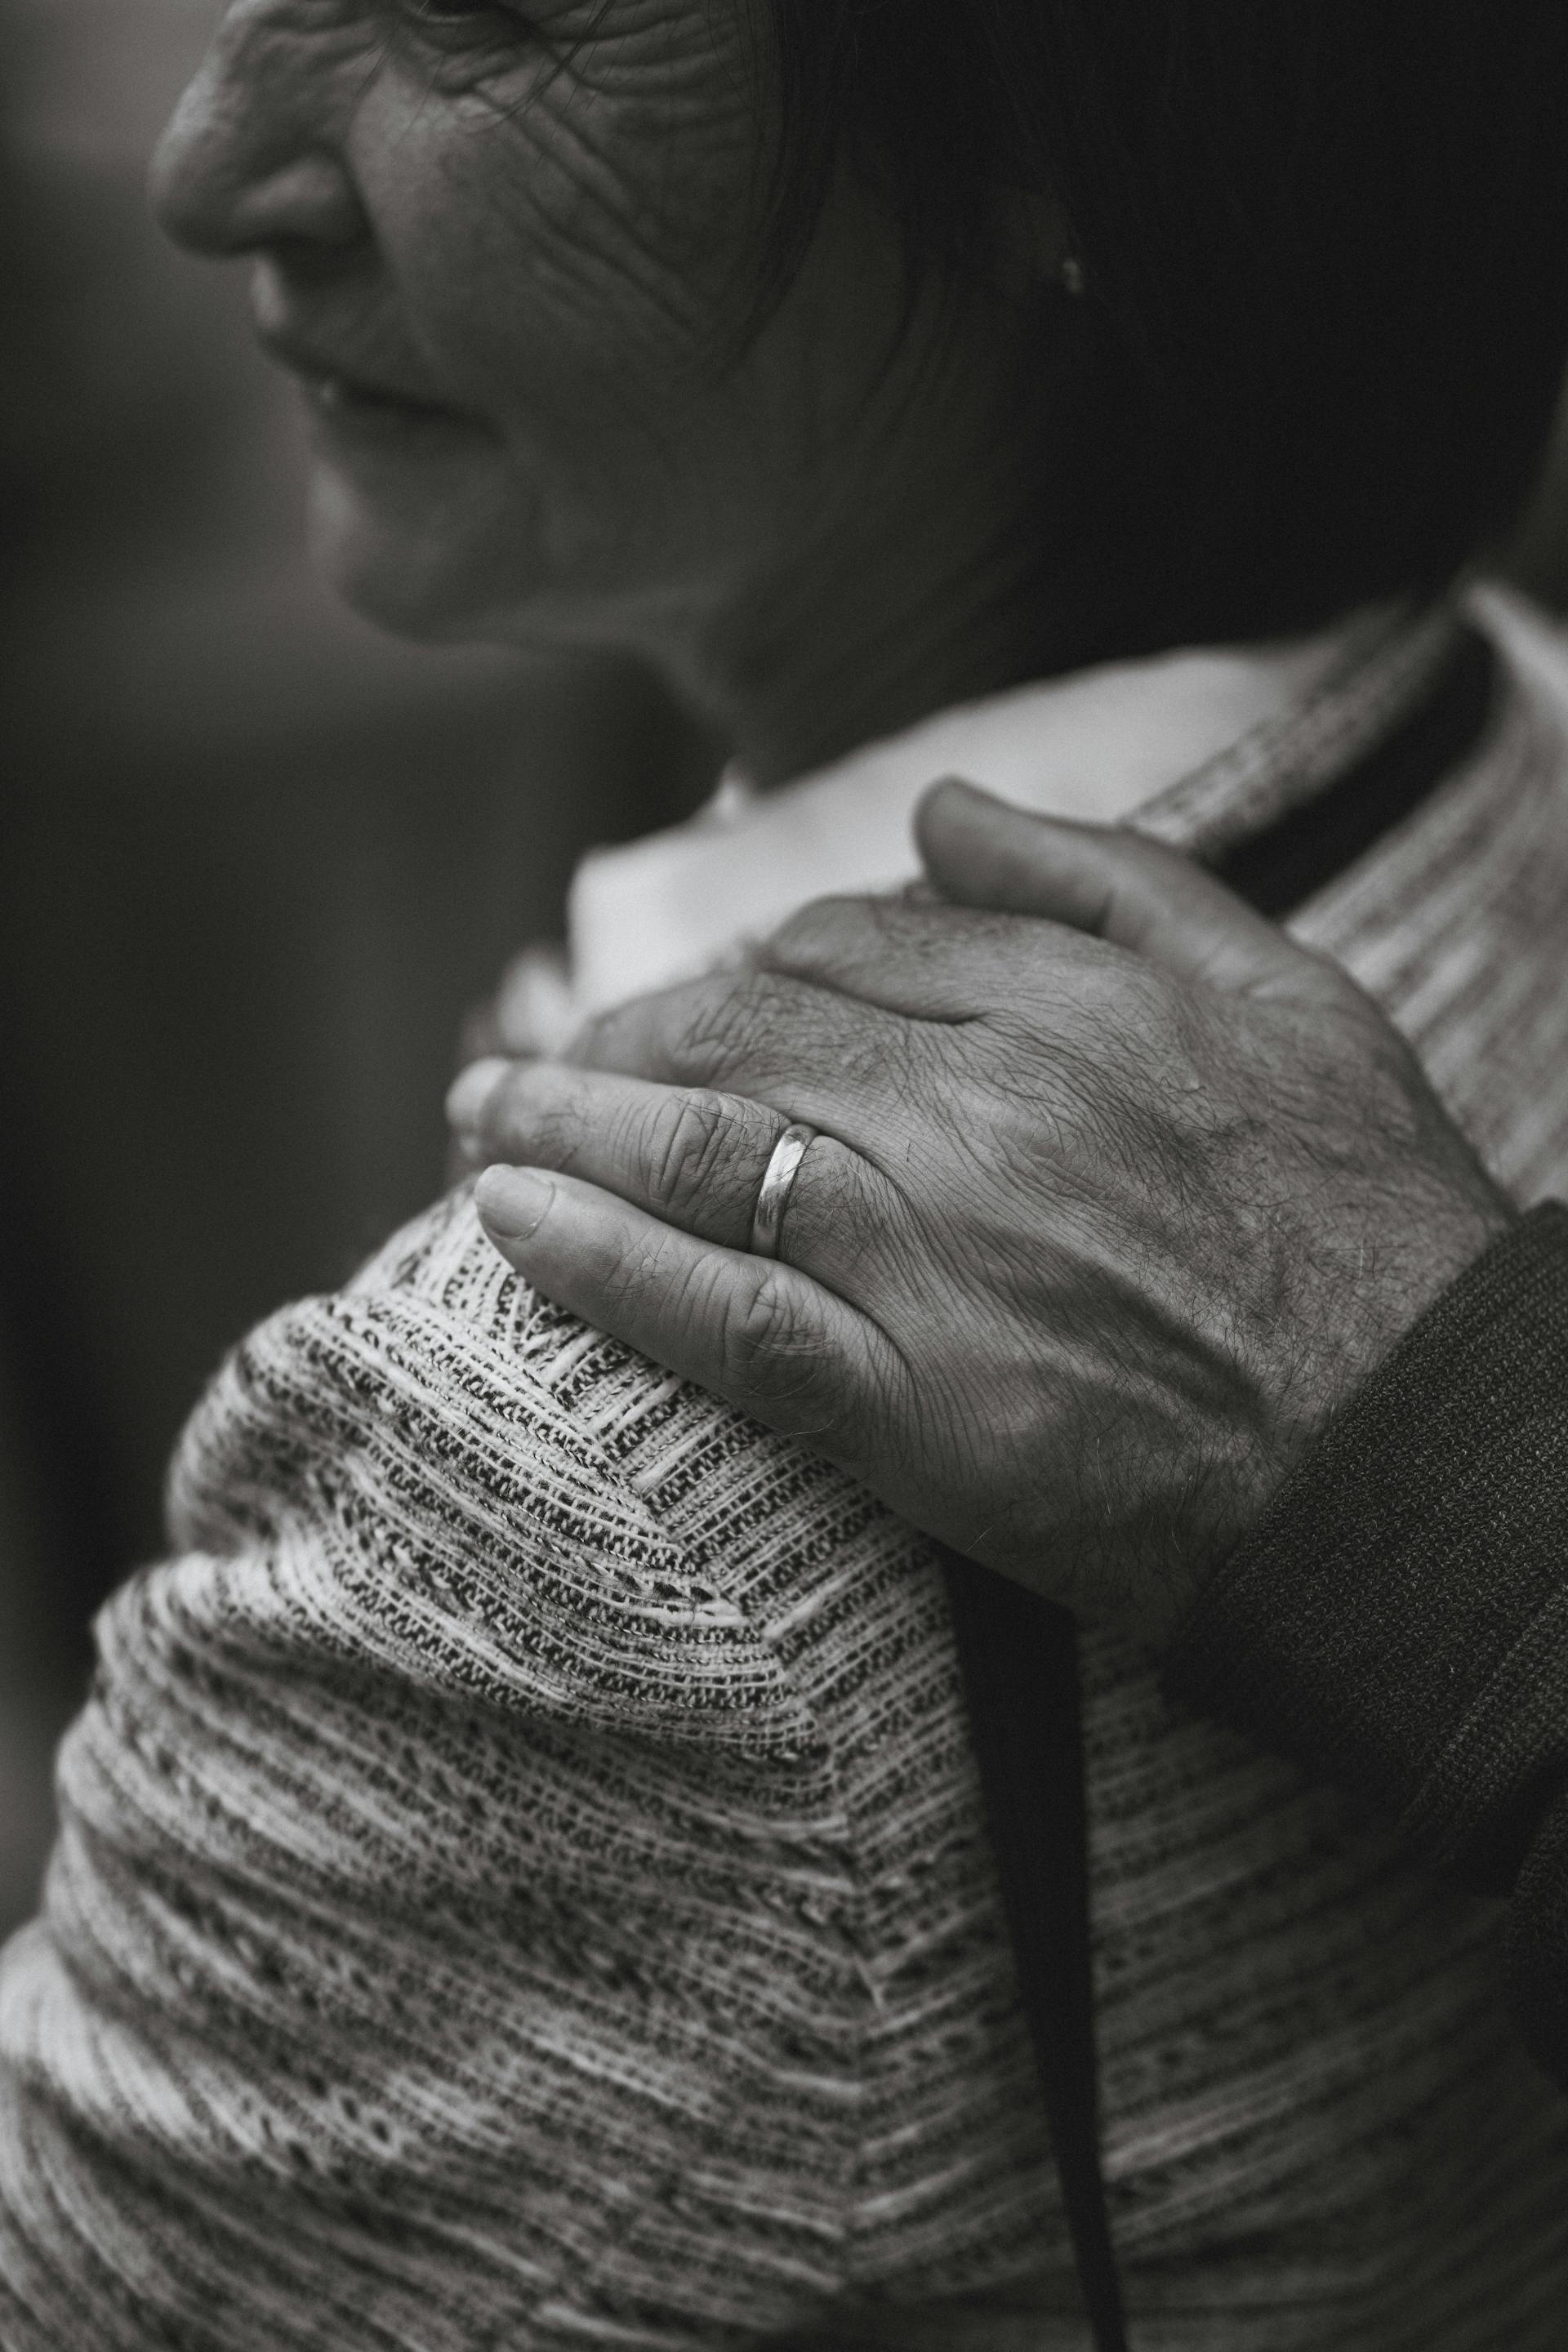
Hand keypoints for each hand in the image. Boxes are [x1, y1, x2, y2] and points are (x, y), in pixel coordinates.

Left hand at [449, 780, 1512, 1644]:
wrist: (1408, 1454)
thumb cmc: (1366, 1226)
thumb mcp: (1289, 996)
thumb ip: (1111, 886)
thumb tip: (941, 813)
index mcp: (1065, 1003)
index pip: (843, 948)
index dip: (748, 966)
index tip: (703, 1000)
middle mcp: (978, 1110)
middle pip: (743, 1034)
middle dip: (623, 1035)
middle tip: (545, 1056)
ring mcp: (929, 1254)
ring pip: (702, 1152)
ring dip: (562, 1123)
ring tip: (478, 1115)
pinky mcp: (905, 1403)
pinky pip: (713, 1314)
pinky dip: (595, 1261)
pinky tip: (509, 1222)